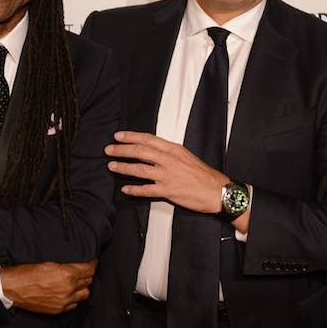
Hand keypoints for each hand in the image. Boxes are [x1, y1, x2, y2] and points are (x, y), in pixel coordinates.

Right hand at [0, 260, 96, 313]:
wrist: (12, 289)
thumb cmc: (27, 273)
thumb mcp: (49, 264)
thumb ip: (66, 267)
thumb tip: (77, 267)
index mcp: (67, 274)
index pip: (89, 269)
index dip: (92, 264)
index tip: (92, 262)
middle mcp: (68, 289)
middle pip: (88, 281)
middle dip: (86, 274)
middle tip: (83, 271)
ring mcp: (64, 301)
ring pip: (85, 294)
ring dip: (82, 287)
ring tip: (76, 283)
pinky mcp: (58, 310)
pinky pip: (74, 304)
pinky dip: (73, 298)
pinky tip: (67, 293)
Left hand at [105, 131, 225, 213]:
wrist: (217, 191)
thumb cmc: (204, 175)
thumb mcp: (187, 156)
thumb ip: (170, 153)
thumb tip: (154, 151)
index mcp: (174, 150)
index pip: (148, 139)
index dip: (131, 137)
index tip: (119, 136)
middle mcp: (169, 160)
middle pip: (140, 152)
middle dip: (122, 150)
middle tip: (109, 150)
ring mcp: (167, 176)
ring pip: (139, 170)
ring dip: (123, 167)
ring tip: (112, 166)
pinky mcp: (168, 191)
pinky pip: (146, 190)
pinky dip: (134, 190)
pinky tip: (125, 189)